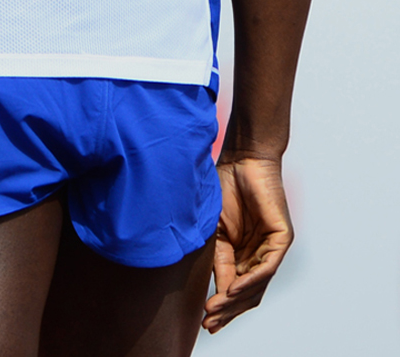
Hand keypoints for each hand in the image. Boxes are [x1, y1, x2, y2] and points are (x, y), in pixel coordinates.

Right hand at [201, 157, 293, 333]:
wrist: (240, 161)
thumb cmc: (223, 190)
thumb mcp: (215, 233)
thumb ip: (218, 261)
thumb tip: (216, 291)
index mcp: (242, 254)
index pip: (236, 289)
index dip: (222, 307)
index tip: (204, 322)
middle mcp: (259, 254)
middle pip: (248, 293)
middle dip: (228, 311)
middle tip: (210, 325)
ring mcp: (272, 247)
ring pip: (258, 284)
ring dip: (237, 301)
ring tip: (217, 311)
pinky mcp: (282, 237)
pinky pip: (268, 266)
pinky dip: (251, 280)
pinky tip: (234, 290)